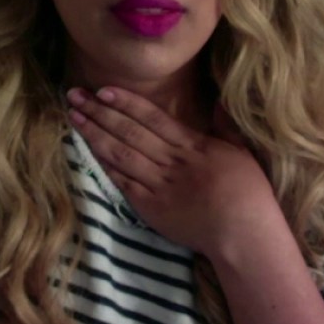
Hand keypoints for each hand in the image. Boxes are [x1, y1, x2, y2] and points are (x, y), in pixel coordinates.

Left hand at [66, 87, 281, 256]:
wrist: (243, 233)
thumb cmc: (249, 192)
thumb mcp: (241, 151)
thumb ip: (225, 125)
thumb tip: (218, 99)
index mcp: (192, 145)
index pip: (152, 117)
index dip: (125, 102)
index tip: (103, 90)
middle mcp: (172, 161)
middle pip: (129, 131)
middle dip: (99, 112)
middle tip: (74, 96)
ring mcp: (159, 185)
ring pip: (120, 154)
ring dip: (95, 135)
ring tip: (74, 118)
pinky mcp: (152, 208)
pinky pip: (123, 183)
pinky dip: (105, 167)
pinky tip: (88, 153)